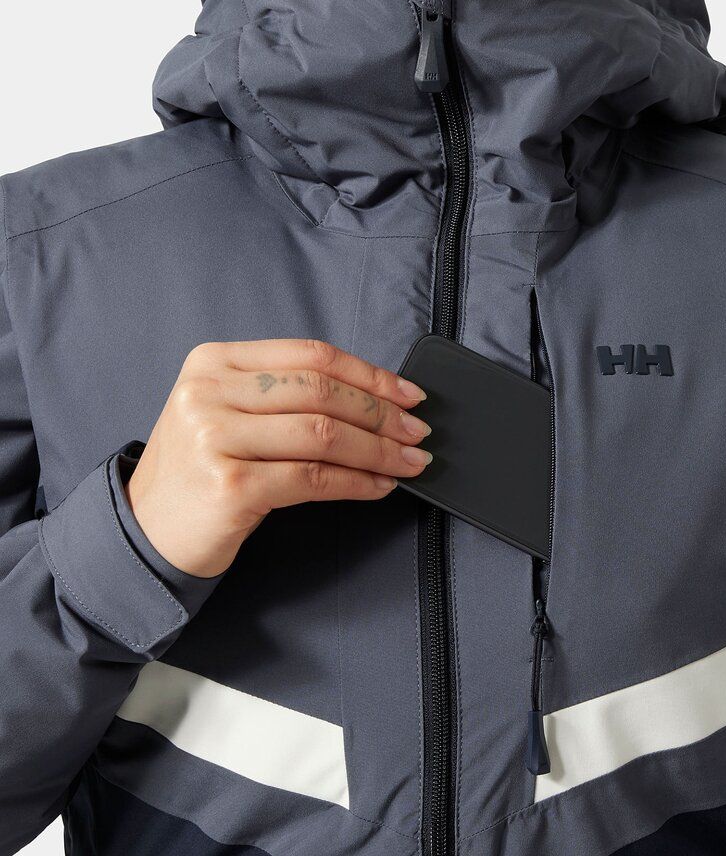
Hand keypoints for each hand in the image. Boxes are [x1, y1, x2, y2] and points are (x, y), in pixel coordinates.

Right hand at [123, 339, 431, 577]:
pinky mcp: (229, 486)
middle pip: (321, 391)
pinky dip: (356, 482)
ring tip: (409, 462)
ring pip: (323, 434)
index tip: (408, 393)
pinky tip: (379, 486)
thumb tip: (376, 398)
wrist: (145, 532)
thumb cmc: (200, 470)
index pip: (310, 355)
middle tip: (417, 432)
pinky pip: (313, 478)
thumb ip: (285, 394)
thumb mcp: (228, 412)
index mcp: (214, 361)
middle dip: (382, 412)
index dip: (369, 374)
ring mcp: (215, 437)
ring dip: (378, 450)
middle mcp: (209, 392)